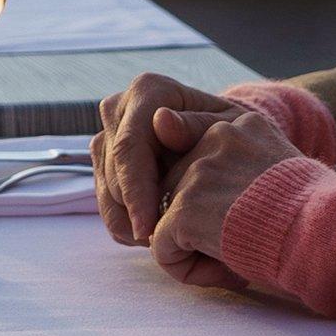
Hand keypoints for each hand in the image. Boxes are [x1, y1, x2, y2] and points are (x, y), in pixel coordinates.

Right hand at [93, 71, 241, 246]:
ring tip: (166, 241)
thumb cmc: (233, 135)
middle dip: (135, 213)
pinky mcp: (103, 162)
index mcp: (148, 91)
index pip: (129, 147)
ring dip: (130, 223)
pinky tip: (156, 232)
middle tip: (165, 245)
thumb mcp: (230, 130)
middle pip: (112, 172)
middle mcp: (118, 108)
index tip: (152, 231)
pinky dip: (127, 224)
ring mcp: (107, 135)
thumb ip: (197, 126)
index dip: (137, 192)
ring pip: (104, 192)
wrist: (224, 143)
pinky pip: (105, 203)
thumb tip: (160, 120)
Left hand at [152, 107, 300, 283]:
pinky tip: (226, 270)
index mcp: (240, 125)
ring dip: (193, 247)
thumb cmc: (316, 214)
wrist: (328, 232)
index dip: (215, 198)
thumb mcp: (279, 171)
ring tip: (238, 257)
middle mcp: (214, 137)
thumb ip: (236, 165)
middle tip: (245, 242)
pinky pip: (162, 248)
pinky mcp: (186, 208)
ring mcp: (197, 171)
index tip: (249, 216)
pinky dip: (185, 268)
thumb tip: (182, 155)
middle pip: (177, 188)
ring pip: (165, 218)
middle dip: (198, 223)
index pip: (201, 159)